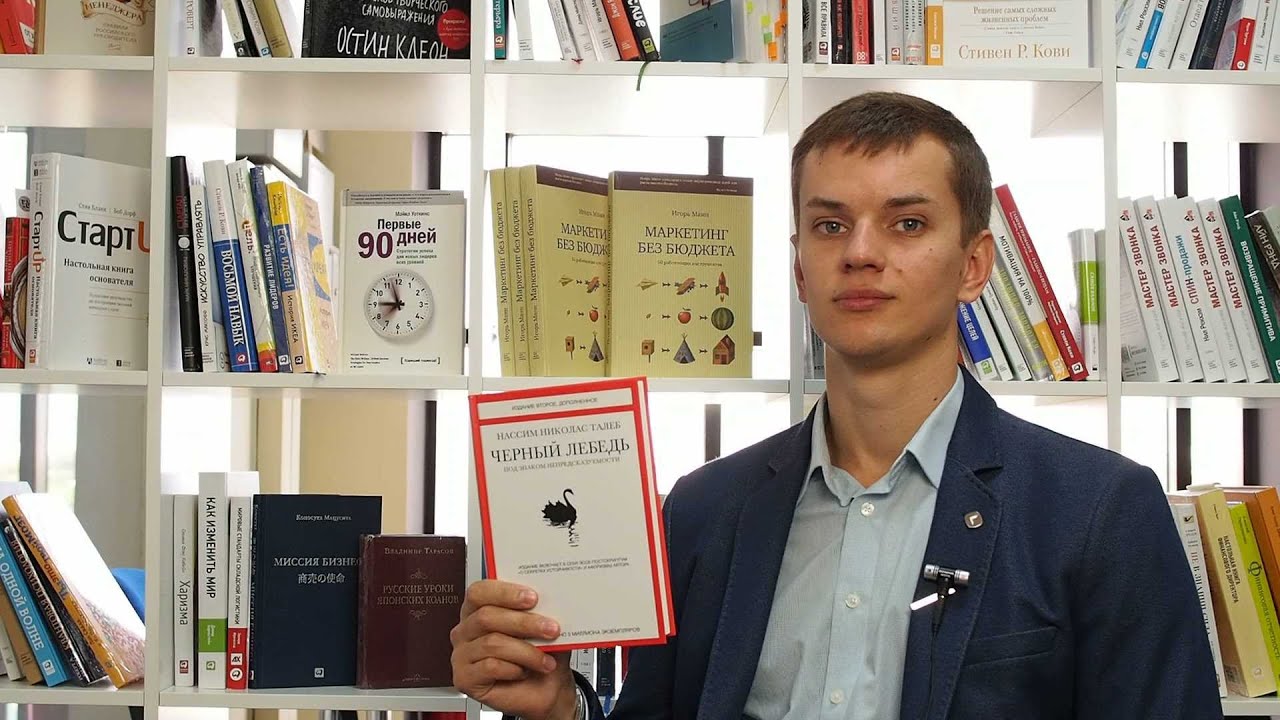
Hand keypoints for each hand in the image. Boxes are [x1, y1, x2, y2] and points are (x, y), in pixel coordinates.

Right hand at [451, 580, 577, 719]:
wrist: (546, 689)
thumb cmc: (540, 655)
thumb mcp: (543, 628)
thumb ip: (540, 611)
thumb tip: (548, 599)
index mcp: (479, 609)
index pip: (480, 592)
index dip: (505, 592)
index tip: (533, 597)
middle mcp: (466, 630)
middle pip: (486, 617)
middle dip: (523, 622)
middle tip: (550, 628)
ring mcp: (462, 655)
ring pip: (491, 643)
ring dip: (526, 651)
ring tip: (545, 659)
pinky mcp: (464, 679)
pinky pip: (489, 667)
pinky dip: (513, 669)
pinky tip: (524, 671)